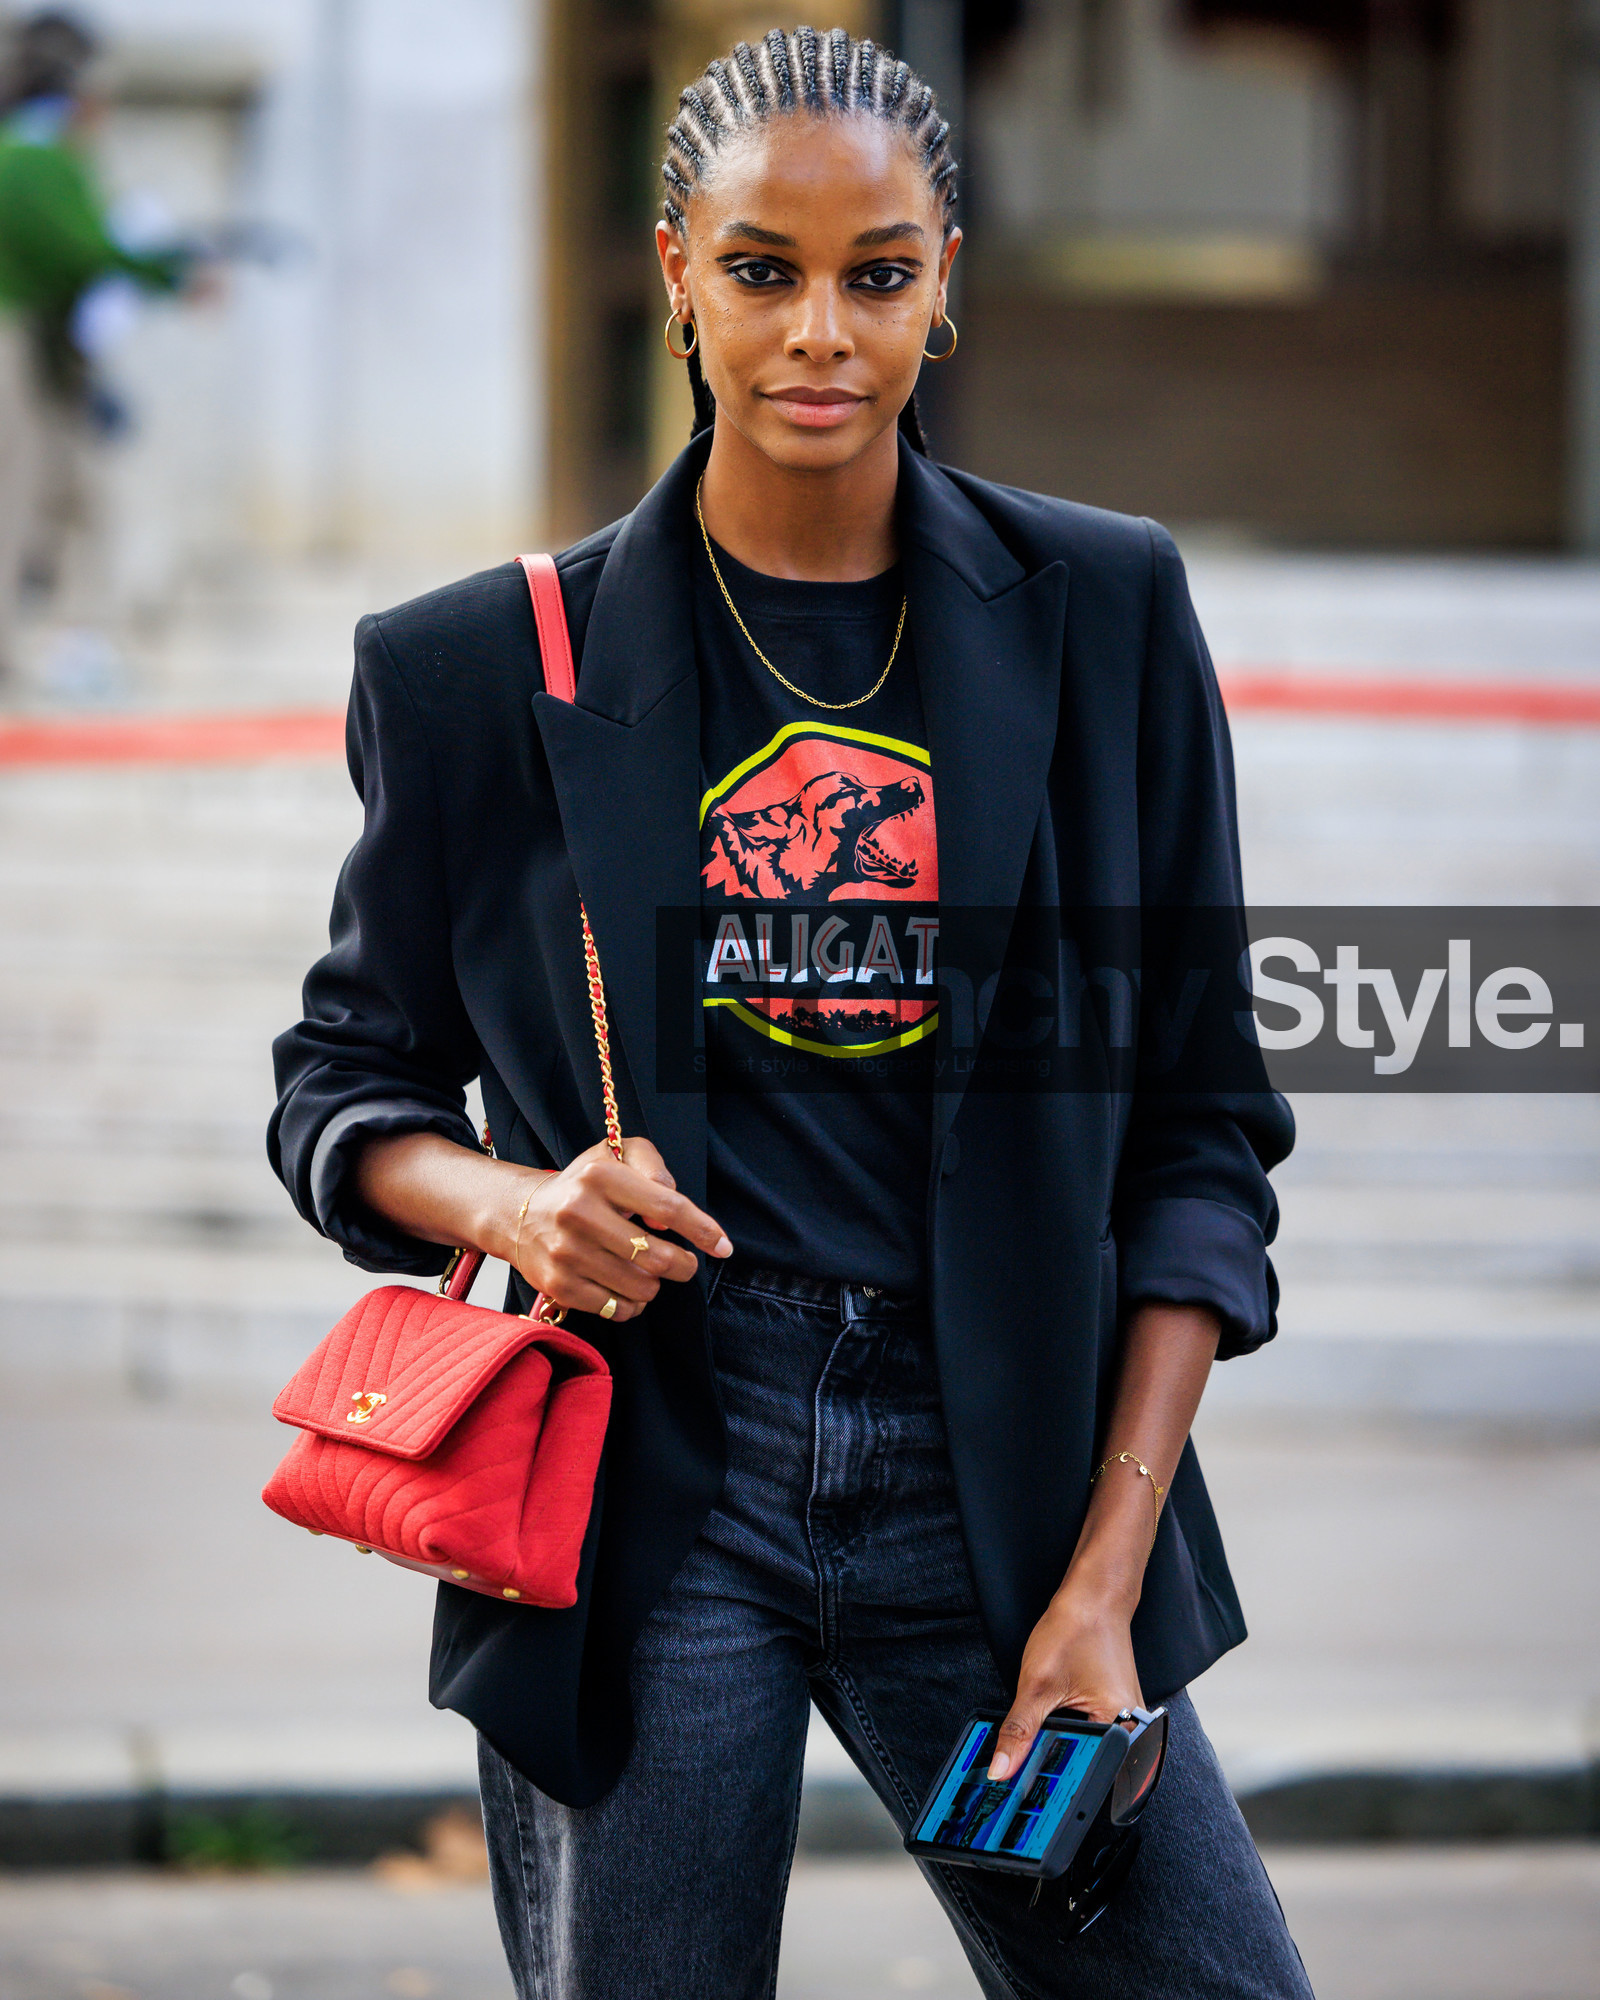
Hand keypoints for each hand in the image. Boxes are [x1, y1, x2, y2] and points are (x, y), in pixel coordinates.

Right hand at [505, 1134, 730, 1322]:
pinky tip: (626, 1288)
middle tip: (684, 1264)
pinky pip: (617, 1309)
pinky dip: (632, 1304)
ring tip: (646, 1271)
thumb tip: (666, 1216)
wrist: (520, 1215)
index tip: (723, 1247)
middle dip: (683, 1265)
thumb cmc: (583, 1185)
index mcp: (599, 1176)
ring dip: (655, 1285)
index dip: (702, 1229)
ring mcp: (566, 1252)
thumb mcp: (616, 1155)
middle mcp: (579, 1213)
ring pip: (641, 1287)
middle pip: (658, 1256)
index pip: (666, 1206)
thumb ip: (652, 1167)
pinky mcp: (559, 1285)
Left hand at [987, 1585, 1144, 1780]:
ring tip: (1041, 1738)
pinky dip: (1069, 1735)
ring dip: (1063, 1750)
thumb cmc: (1076, 1629)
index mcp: (1122, 1726)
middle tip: (1026, 1764)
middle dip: (1056, 1769)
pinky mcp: (1117, 1711)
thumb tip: (1001, 1768)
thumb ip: (1019, 1730)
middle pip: (1089, 1765)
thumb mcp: (1037, 1684)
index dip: (1052, 1784)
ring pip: (1089, 1751)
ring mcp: (1127, 1720)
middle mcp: (1132, 1728)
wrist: (1093, 1597)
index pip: (1086, 1772)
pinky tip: (1052, 1725)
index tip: (1022, 1791)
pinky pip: (1092, 1735)